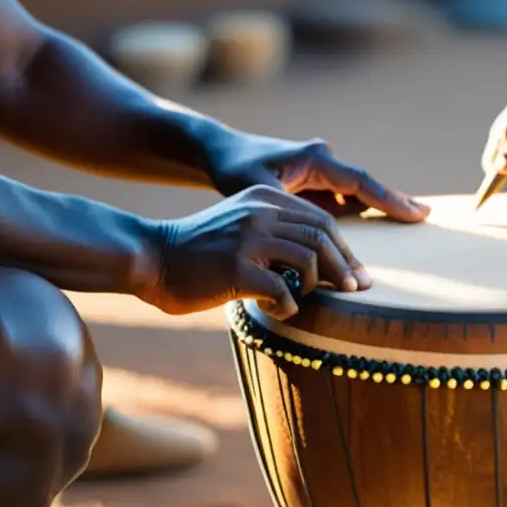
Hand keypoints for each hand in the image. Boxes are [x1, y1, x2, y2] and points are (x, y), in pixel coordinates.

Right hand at [144, 185, 372, 318]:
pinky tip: (275, 310)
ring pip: (309, 261)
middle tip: (355, 290)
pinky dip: (288, 306)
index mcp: (264, 197)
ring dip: (315, 286)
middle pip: (322, 237)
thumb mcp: (243, 226)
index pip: (322, 220)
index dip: (346, 250)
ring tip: (299, 297)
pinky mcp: (236, 269)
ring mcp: (248, 239)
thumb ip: (278, 235)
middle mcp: (259, 212)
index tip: (357, 274)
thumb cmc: (200, 252)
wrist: (149, 257)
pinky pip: (283, 291)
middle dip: (345, 267)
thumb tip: (326, 265)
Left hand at [211, 135, 430, 222]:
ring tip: (410, 221)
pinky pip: (342, 200)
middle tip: (426, 216)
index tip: (418, 212)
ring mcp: (320, 172)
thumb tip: (309, 233)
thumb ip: (285, 210)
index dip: (389, 199)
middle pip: (366, 186)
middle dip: (394, 202)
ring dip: (378, 208)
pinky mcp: (314, 183)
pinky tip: (377, 227)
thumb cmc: (232, 171)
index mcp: (315, 160)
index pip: (360, 182)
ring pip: (356, 194)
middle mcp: (323, 162)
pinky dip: (358, 213)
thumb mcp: (254, 190)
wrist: (217, 154)